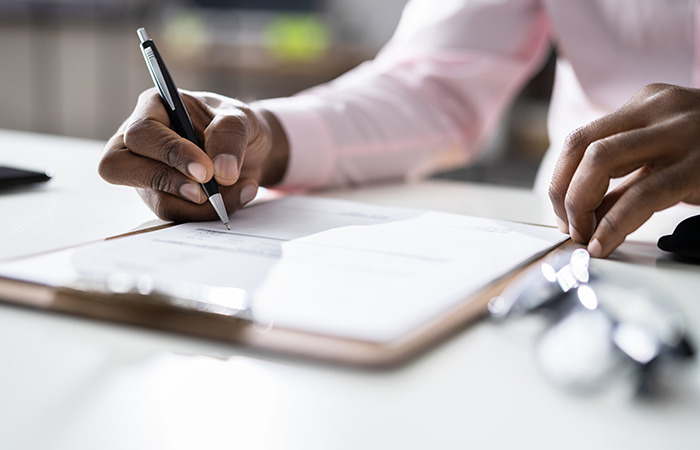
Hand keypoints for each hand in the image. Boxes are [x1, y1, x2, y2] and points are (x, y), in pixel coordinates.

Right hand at [99, 88, 287, 221]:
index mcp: (153, 108)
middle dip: (166, 182)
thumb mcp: (241, 118)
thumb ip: (230, 136)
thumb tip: (222, 171)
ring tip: (239, 191)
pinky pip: (176, 214)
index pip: (142, 133)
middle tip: (206, 191)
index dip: (170, 154)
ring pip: (156, 199)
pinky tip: (234, 198)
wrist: (251, 150)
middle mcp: (141, 141)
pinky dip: (207, 213)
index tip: (205, 170)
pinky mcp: (162, 197)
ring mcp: (147, 172)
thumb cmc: (235, 126)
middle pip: (119, 167)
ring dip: (200, 205)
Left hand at [549, 83, 699, 257]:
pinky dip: (612, 224)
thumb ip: (627, 176)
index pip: (580, 139)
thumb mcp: (668, 154)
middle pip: (581, 145)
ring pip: (600, 160)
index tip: (562, 213)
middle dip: (563, 193)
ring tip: (585, 237)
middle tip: (570, 227)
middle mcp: (659, 110)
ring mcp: (681, 132)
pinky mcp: (699, 165)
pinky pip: (641, 194)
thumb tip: (581, 214)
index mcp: (646, 105)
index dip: (560, 180)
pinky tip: (603, 244)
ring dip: (580, 205)